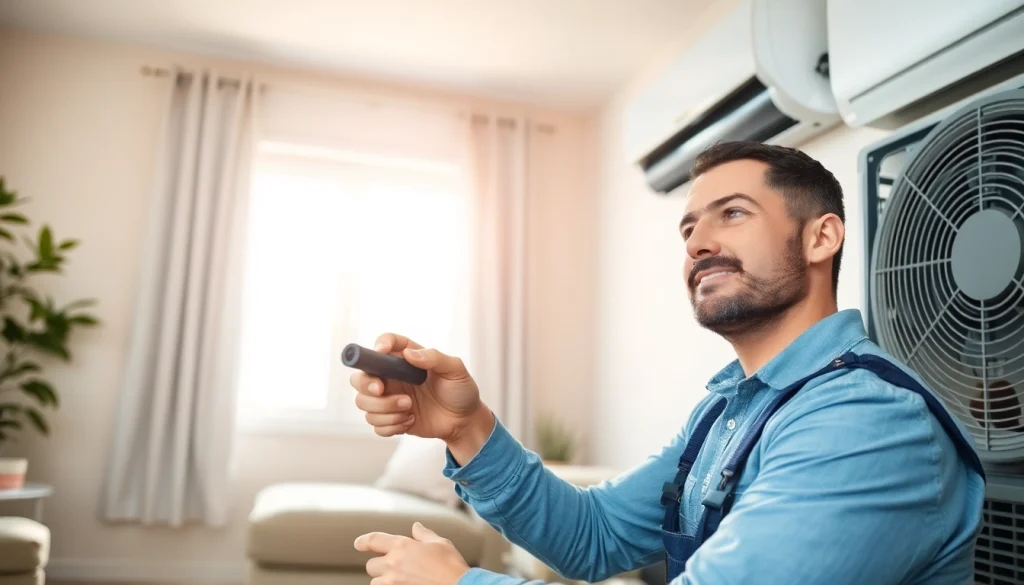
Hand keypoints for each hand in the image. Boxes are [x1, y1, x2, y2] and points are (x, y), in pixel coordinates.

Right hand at [349, 333, 486, 442]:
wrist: (464, 420)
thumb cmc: (461, 391)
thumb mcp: (455, 369)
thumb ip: (434, 358)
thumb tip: (410, 354)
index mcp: (406, 359)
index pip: (384, 343)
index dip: (378, 345)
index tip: (381, 351)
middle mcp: (392, 377)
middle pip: (360, 377)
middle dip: (365, 385)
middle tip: (382, 390)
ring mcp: (389, 399)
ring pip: (363, 403)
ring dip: (384, 409)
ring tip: (409, 408)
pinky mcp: (390, 418)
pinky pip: (375, 424)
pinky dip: (390, 425)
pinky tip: (409, 421)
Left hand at [354, 522, 470, 584]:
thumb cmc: (451, 565)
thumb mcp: (440, 543)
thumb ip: (424, 534)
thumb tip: (415, 527)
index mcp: (402, 546)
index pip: (373, 540)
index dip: (363, 541)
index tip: (358, 544)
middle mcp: (393, 564)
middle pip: (371, 566)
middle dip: (379, 565)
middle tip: (393, 566)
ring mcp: (393, 582)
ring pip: (375, 582)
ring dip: (383, 580)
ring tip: (398, 578)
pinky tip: (402, 583)